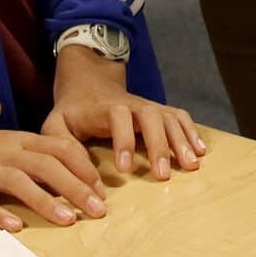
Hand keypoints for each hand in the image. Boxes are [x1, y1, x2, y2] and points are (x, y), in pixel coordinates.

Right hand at [0, 123, 107, 230]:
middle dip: (75, 188)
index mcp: (23, 142)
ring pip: (17, 182)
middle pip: (46, 165)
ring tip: (67, 219)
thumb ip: (45, 162)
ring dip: (45, 200)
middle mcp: (7, 152)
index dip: (84, 169)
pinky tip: (16, 228)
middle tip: (97, 210)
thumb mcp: (16, 149)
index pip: (61, 149)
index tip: (102, 192)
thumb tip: (82, 186)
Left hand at [43, 45, 207, 179]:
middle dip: (159, 145)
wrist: (88, 82)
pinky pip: (179, 117)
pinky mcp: (158, 111)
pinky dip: (192, 132)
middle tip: (163, 175)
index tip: (124, 169)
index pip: (118, 117)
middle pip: (151, 116)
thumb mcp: (55, 124)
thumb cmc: (72, 110)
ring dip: (181, 140)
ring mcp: (148, 106)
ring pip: (169, 117)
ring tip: (191, 166)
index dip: (123, 140)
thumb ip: (62, 145)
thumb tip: (80, 175)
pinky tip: (200, 151)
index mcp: (104, 108)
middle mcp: (131, 104)